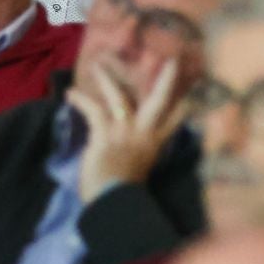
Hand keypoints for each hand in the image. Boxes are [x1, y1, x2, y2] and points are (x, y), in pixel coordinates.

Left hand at [70, 57, 190, 202]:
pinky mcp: (106, 133)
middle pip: (159, 101)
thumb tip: (133, 147)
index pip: (175, 120)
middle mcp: (145, 133)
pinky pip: (93, 110)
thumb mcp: (140, 169)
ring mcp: (125, 131)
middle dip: (166, 80)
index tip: (193, 88)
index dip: (185, 104)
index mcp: (155, 144)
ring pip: (119, 97)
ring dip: (107, 80)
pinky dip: (80, 100)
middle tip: (173, 62)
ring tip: (97, 65)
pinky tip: (70, 93)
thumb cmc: (124, 191)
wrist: (113, 201)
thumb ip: (140, 153)